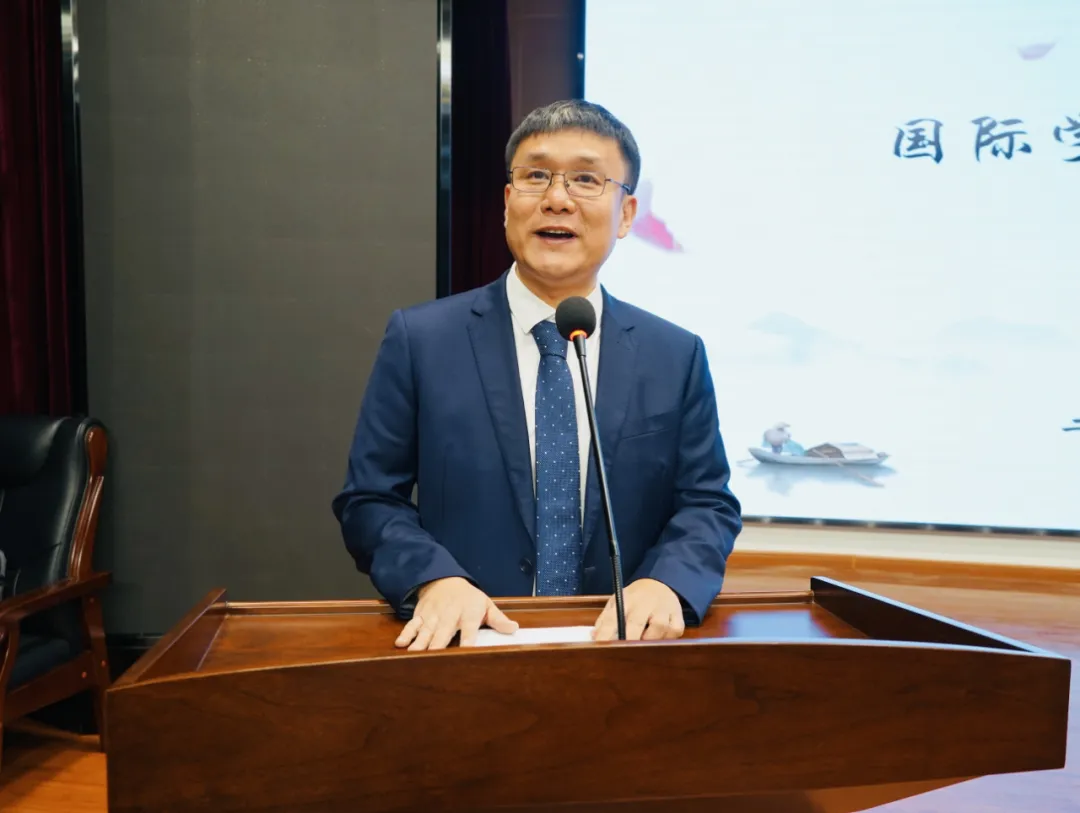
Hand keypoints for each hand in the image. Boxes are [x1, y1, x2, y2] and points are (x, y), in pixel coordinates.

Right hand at [395, 577, 518, 650]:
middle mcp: (449, 614)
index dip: (467, 641)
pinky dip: (406, 633)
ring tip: (415, 655)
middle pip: (444, 632)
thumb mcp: (485, 604)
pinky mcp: (421, 615)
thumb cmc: (467, 598)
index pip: (469, 629)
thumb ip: (498, 619)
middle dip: (439, 645)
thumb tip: (514, 629)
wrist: (444, 580)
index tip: (467, 652)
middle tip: (435, 659)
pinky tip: (401, 644)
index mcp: (468, 613)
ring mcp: (433, 615)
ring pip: (426, 630)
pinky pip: (412, 625)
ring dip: (420, 642)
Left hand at [592, 578, 684, 641]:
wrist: (660, 584)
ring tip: (644, 646)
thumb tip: (595, 638)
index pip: (613, 618)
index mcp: (626, 599)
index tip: (600, 646)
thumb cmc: (635, 599)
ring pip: (659, 629)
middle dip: (628, 640)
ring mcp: (663, 608)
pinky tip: (660, 639)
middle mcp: (645, 602)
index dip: (605, 634)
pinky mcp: (678, 616)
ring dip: (650, 641)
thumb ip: (605, 620)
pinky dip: (667, 639)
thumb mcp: (617, 602)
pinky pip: (674, 632)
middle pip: (636, 623)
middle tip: (623, 653)